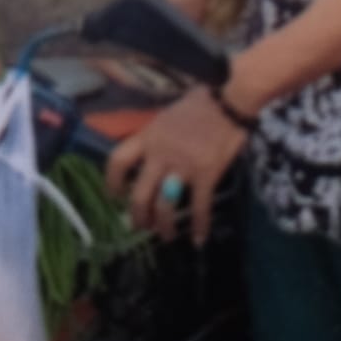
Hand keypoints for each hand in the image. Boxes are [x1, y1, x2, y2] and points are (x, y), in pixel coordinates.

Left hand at [106, 87, 247, 245]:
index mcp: (148, 136)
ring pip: (164, 206)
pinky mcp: (205, 175)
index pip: (118, 160)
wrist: (229, 100)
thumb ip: (158, 135)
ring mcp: (182, 166)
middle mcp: (160, 154)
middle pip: (139, 194)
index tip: (114, 195)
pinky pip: (199, 207)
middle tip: (141, 226)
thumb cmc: (201, 102)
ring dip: (163, 226)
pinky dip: (199, 226)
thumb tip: (153, 149)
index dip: (111, 182)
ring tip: (166, 235)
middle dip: (138, 216)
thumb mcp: (168, 115)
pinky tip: (198, 239)